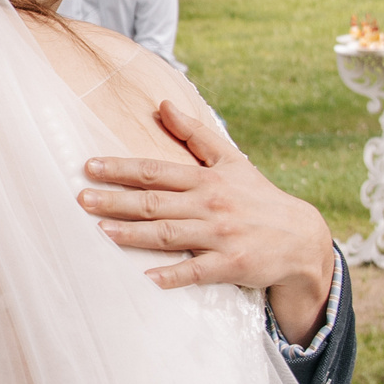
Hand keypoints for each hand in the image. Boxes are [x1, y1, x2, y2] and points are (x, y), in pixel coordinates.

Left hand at [77, 100, 335, 339]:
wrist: (302, 238)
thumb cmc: (259, 198)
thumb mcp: (232, 160)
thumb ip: (196, 134)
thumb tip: (164, 104)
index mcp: (206, 179)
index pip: (156, 171)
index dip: (122, 168)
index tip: (90, 166)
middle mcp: (210, 204)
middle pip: (155, 202)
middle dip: (116, 200)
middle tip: (82, 199)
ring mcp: (221, 235)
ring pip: (169, 234)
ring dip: (133, 234)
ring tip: (101, 231)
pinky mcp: (232, 264)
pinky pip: (197, 271)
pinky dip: (173, 275)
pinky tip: (146, 278)